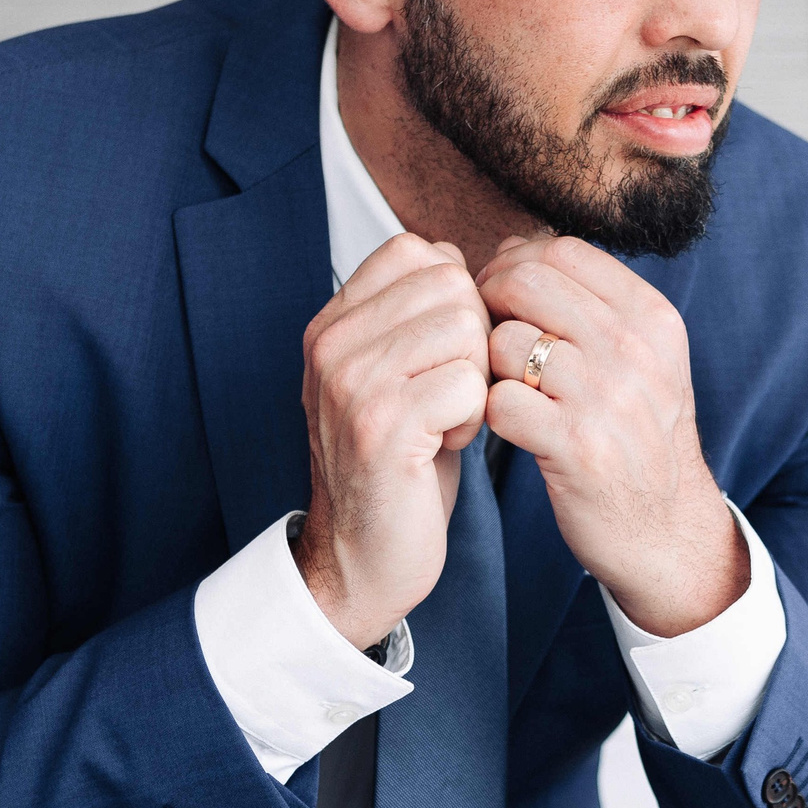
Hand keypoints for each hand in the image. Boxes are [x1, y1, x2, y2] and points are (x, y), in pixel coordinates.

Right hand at [292, 233, 491, 650]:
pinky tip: (445, 447)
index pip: (417, 249)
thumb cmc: (399, 464)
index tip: (440, 356)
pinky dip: (474, 419)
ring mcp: (350, 381)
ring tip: (444, 421)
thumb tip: (454, 252)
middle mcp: (331, 343)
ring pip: (466, 328)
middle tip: (446, 395)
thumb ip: (413, 312)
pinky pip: (470, 383)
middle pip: (451, 284)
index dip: (455, 297)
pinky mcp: (380, 425)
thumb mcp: (395, 373)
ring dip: (476, 380)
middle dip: (473, 341)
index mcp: (332, 322)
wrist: (361, 557)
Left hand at [478, 235, 746, 636]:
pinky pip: (499, 402)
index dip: (515, 264)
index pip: (560, 251)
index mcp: (653, 319)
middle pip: (526, 282)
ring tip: (500, 387)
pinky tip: (504, 427)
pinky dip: (486, 412)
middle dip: (488, 302)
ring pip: (505, 340)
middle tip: (483, 336)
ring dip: (486, 364)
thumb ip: (594, 304)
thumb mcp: (645, 358)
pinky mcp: (577, 449)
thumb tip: (518, 247)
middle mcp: (636, 352)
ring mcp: (608, 400)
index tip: (505, 299)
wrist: (667, 531)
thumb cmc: (639, 437)